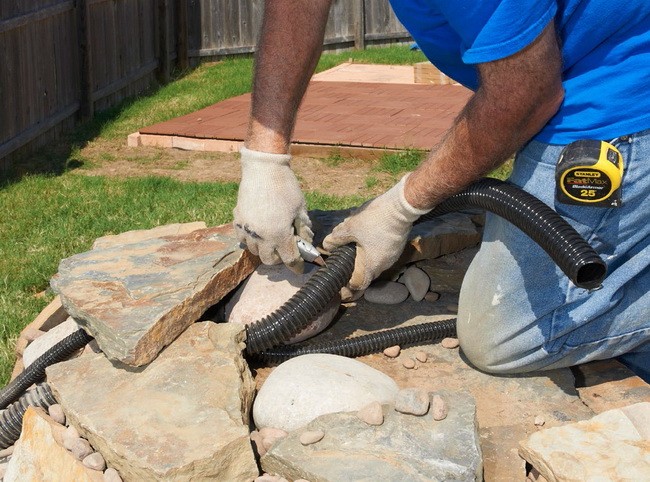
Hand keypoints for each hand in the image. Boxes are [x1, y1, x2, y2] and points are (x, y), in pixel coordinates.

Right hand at [233, 147, 312, 271]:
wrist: (263, 168)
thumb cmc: (285, 187)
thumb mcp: (301, 208)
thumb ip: (304, 229)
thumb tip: (306, 244)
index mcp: (279, 235)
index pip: (289, 260)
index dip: (297, 266)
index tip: (300, 268)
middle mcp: (261, 236)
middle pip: (270, 260)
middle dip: (280, 258)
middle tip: (287, 249)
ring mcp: (247, 229)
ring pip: (255, 252)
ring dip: (265, 250)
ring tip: (273, 239)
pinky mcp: (238, 220)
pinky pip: (243, 239)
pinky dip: (251, 240)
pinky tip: (259, 231)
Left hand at [322, 174, 429, 292]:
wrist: (401, 206)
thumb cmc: (375, 220)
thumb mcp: (351, 227)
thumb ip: (337, 238)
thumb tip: (327, 245)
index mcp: (372, 265)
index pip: (359, 285)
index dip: (348, 287)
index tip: (341, 284)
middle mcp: (384, 264)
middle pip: (366, 272)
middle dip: (353, 267)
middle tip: (342, 260)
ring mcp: (393, 255)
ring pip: (374, 260)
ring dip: (362, 255)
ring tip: (352, 243)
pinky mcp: (397, 245)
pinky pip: (381, 252)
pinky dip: (371, 248)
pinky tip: (365, 235)